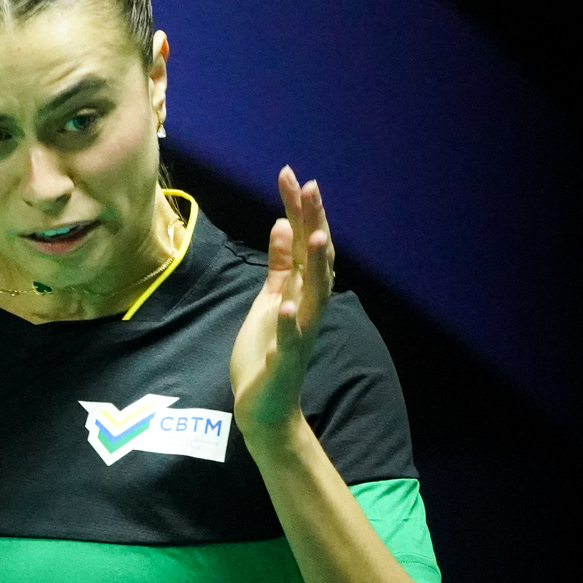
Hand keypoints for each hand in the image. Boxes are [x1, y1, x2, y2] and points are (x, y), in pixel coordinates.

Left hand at [229, 166, 335, 447]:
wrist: (265, 406)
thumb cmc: (267, 352)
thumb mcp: (270, 300)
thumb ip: (280, 266)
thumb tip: (282, 224)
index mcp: (300, 290)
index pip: (303, 242)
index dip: (299, 211)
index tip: (289, 176)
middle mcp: (306, 307)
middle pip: (315, 259)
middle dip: (313, 224)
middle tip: (309, 187)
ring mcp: (299, 333)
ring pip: (314, 295)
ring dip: (318, 266)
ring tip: (316, 236)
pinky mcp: (285, 359)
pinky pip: (290, 339)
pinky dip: (289, 323)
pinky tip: (286, 306)